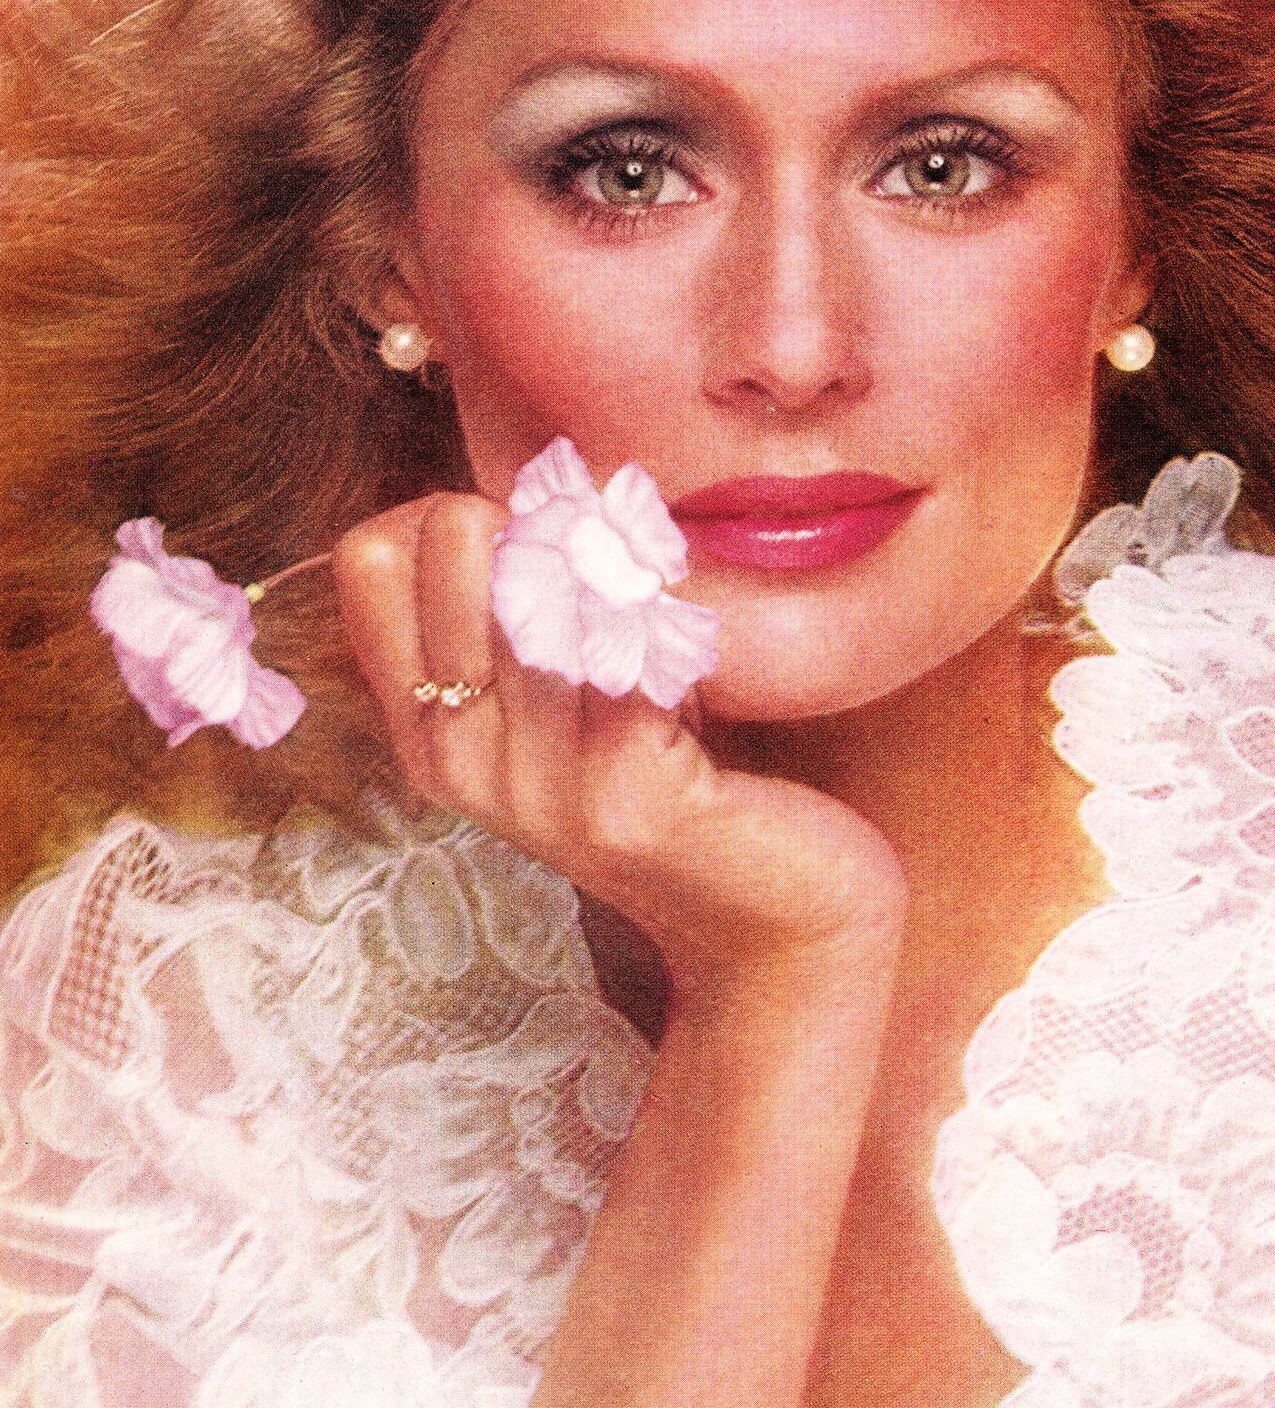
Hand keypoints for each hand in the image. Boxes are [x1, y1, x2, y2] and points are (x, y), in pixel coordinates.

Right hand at [332, 490, 907, 1013]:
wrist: (770, 926)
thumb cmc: (675, 780)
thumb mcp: (566, 703)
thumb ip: (518, 613)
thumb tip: (529, 481)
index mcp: (425, 732)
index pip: (372, 555)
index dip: (451, 511)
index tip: (529, 548)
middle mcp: (459, 760)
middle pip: (458, 543)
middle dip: (544, 520)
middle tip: (609, 576)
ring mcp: (539, 782)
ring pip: (549, 580)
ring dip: (622, 563)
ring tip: (661, 613)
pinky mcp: (628, 790)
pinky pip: (639, 641)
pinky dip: (678, 620)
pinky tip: (700, 664)